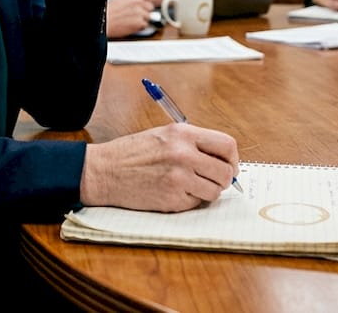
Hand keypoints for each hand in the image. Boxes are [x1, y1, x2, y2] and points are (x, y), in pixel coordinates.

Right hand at [79, 123, 239, 211]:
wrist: (105, 171)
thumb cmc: (132, 153)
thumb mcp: (164, 135)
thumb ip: (193, 143)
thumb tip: (223, 159)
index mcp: (183, 133)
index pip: (227, 145)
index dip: (232, 158)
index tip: (228, 164)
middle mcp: (184, 154)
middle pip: (225, 171)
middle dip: (223, 179)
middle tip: (212, 180)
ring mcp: (179, 178)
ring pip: (214, 191)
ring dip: (206, 191)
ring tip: (189, 185)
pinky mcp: (172, 199)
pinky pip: (196, 203)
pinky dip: (189, 200)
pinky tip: (172, 191)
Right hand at [106, 0, 154, 38]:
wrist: (104, 21)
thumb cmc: (108, 11)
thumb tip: (141, 2)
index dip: (146, 1)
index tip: (144, 5)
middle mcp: (138, 2)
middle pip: (150, 7)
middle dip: (144, 11)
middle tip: (135, 14)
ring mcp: (140, 13)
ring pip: (148, 17)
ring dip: (141, 19)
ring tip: (130, 20)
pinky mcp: (140, 23)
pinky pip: (144, 25)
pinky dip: (139, 27)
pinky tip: (130, 25)